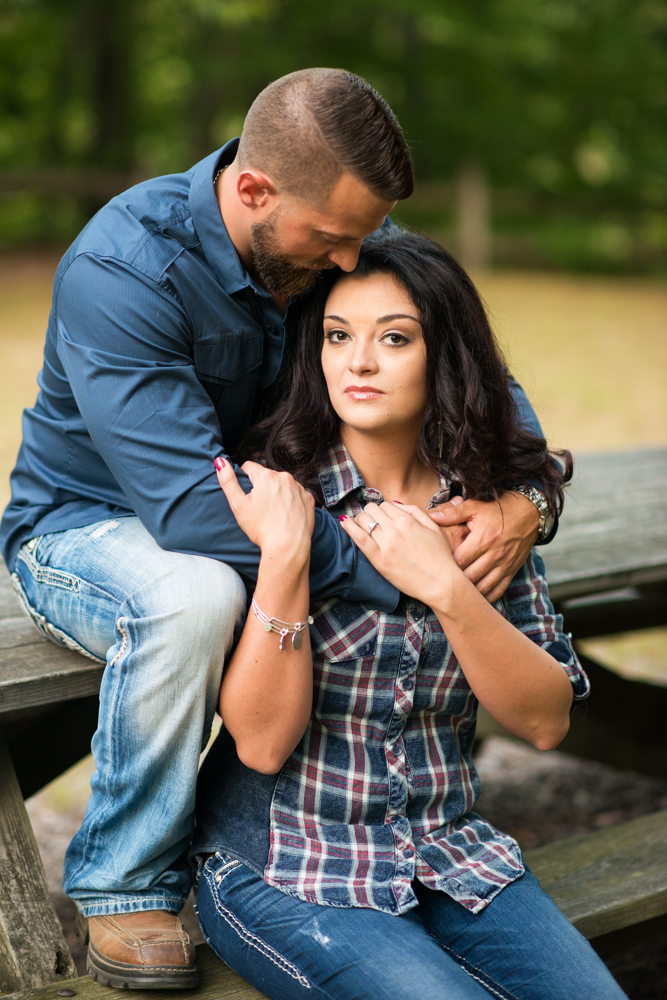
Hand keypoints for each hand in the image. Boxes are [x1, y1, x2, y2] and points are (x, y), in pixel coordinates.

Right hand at [215, 458, 314, 558]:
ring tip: (273, 513)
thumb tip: (220, 461)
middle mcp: (285, 477)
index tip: (247, 496)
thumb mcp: (238, 505)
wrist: (288, 547)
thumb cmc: (262, 529)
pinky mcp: (309, 498)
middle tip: (260, 508)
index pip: (249, 467)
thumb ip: (228, 481)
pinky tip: (286, 514)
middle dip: (262, 487)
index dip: (244, 480)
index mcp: (266, 476)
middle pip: (267, 476)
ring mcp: (299, 488)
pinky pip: (296, 494)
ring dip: (277, 493)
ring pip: (282, 484)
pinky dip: (291, 501)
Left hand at [340, 500, 460, 607]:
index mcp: (408, 520)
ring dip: (360, 520)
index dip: (382, 511)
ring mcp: (386, 544)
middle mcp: (395, 529)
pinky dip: (349, 528)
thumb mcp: (433, 528)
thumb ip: (416, 512)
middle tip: (372, 523)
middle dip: (370, 513)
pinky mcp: (379, 560)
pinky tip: (344, 522)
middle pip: (371, 509)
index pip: (385, 505)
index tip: (382, 518)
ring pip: (363, 520)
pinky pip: (359, 539)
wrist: (441, 584)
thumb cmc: (440, 558)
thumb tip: (396, 504)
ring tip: (362, 527)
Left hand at [428, 490, 538, 602]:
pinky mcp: (512, 570)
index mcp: (483, 539)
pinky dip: (486, 597)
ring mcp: (505, 564)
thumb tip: (430, 516)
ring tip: (455, 593)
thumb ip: (452, 513)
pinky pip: (499, 589)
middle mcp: (495, 555)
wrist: (530, 512)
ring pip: (484, 587)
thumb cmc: (498, 508)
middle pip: (470, 577)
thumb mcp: (475, 507)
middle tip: (441, 583)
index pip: (459, 560)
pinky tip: (475, 598)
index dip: (446, 566)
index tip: (436, 567)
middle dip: (455, 581)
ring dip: (470, 592)